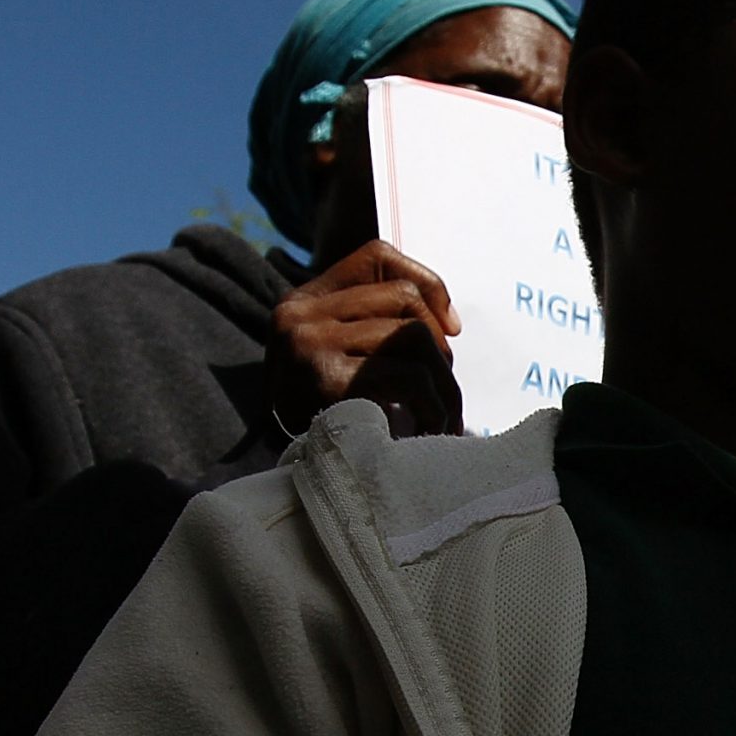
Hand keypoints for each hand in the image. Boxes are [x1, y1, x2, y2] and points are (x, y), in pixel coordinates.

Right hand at [265, 241, 463, 439]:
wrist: (283, 478)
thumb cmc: (324, 419)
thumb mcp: (337, 359)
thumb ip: (373, 328)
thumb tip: (449, 325)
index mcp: (303, 300)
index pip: (376, 257)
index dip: (427, 282)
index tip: (451, 329)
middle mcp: (299, 312)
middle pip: (404, 298)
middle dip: (440, 347)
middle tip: (446, 391)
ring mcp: (309, 343)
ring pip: (412, 336)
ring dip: (442, 384)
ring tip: (442, 417)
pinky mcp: (326, 380)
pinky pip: (408, 377)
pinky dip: (432, 405)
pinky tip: (428, 429)